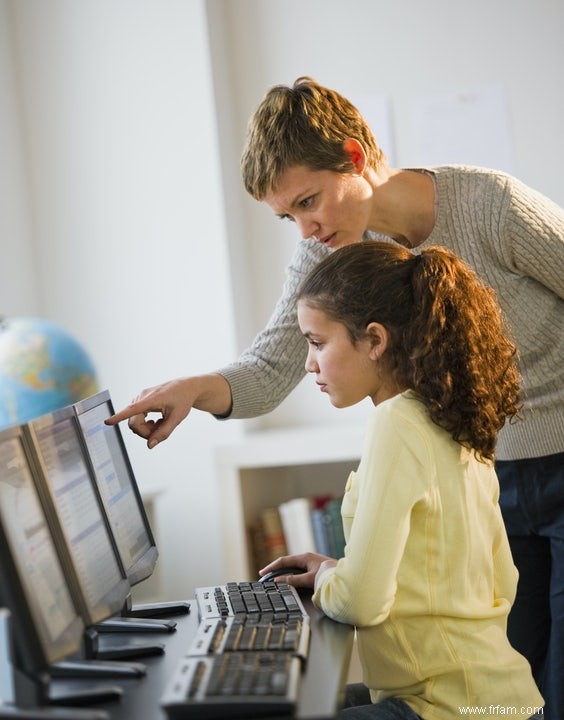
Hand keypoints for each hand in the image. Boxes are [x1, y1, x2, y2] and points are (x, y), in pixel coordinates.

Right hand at [105, 373, 231, 447]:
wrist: (186, 387)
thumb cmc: (183, 401)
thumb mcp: (177, 418)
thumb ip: (164, 433)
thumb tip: (150, 446)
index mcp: (152, 399)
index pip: (132, 409)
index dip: (118, 416)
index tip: (107, 422)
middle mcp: (142, 396)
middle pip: (134, 423)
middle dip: (145, 432)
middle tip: (161, 430)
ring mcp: (139, 398)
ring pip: (135, 421)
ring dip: (147, 428)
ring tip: (161, 423)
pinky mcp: (139, 401)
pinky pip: (136, 417)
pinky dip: (146, 423)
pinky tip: (157, 420)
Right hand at [259, 552, 335, 589]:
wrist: (346, 576)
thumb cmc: (330, 575)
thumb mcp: (310, 579)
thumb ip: (294, 580)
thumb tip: (278, 581)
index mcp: (304, 557)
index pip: (283, 560)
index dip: (272, 567)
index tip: (262, 573)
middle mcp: (306, 558)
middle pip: (287, 562)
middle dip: (275, 569)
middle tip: (265, 576)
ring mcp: (310, 562)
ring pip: (292, 566)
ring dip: (283, 571)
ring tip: (273, 578)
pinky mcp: (314, 567)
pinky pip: (298, 569)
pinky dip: (290, 574)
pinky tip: (288, 579)